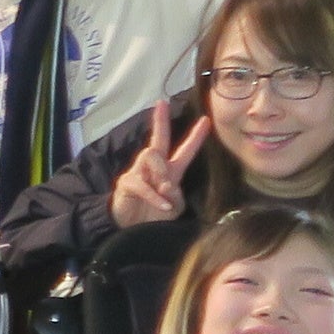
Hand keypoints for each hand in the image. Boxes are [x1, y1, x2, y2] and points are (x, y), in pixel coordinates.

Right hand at [111, 97, 210, 227]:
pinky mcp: (127, 183)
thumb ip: (175, 195)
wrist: (133, 230)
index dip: (196, 137)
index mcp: (171, 171)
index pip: (184, 150)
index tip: (206, 120)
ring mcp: (139, 172)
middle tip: (161, 103)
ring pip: (151, 155)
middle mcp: (155, 167)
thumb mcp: (173, 207)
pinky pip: (142, 183)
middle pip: (158, 140)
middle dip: (160, 121)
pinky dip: (154, 195)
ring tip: (163, 188)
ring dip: (160, 171)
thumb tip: (167, 183)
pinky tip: (162, 204)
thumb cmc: (154, 216)